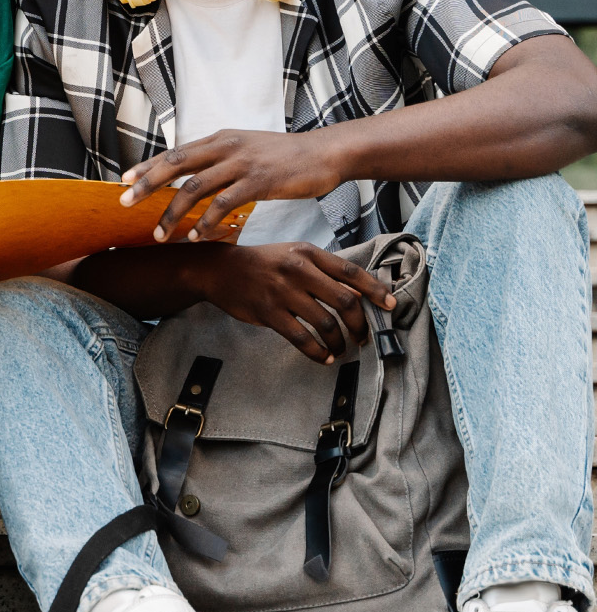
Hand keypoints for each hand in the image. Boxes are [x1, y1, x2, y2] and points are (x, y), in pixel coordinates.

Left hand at [121, 129, 343, 241]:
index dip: (147, 166)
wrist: (324, 153)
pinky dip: (206, 221)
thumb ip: (218, 160)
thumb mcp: (245, 149)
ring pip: (195, 188)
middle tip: (124, 203)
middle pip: (176, 165)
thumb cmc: (284, 157)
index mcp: (219, 139)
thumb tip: (191, 176)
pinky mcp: (259, 181)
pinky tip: (196, 236)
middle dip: (146, 185)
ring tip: (159, 234)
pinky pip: (224, 204)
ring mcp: (241, 163)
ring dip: (173, 213)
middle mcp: (225, 147)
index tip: (124, 180)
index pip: (175, 152)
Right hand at [204, 242, 396, 363]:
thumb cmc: (262, 263)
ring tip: (341, 349)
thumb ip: (324, 271)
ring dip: (339, 342)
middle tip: (363, 336)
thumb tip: (359, 294)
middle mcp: (298, 270)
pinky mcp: (269, 313)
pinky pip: (301, 338)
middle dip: (360, 324)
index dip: (376, 290)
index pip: (351, 272)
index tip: (391, 305)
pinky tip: (324, 357)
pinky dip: (318, 352)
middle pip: (344, 301)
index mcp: (308, 254)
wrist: (220, 269)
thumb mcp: (294, 256)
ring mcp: (282, 292)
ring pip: (325, 323)